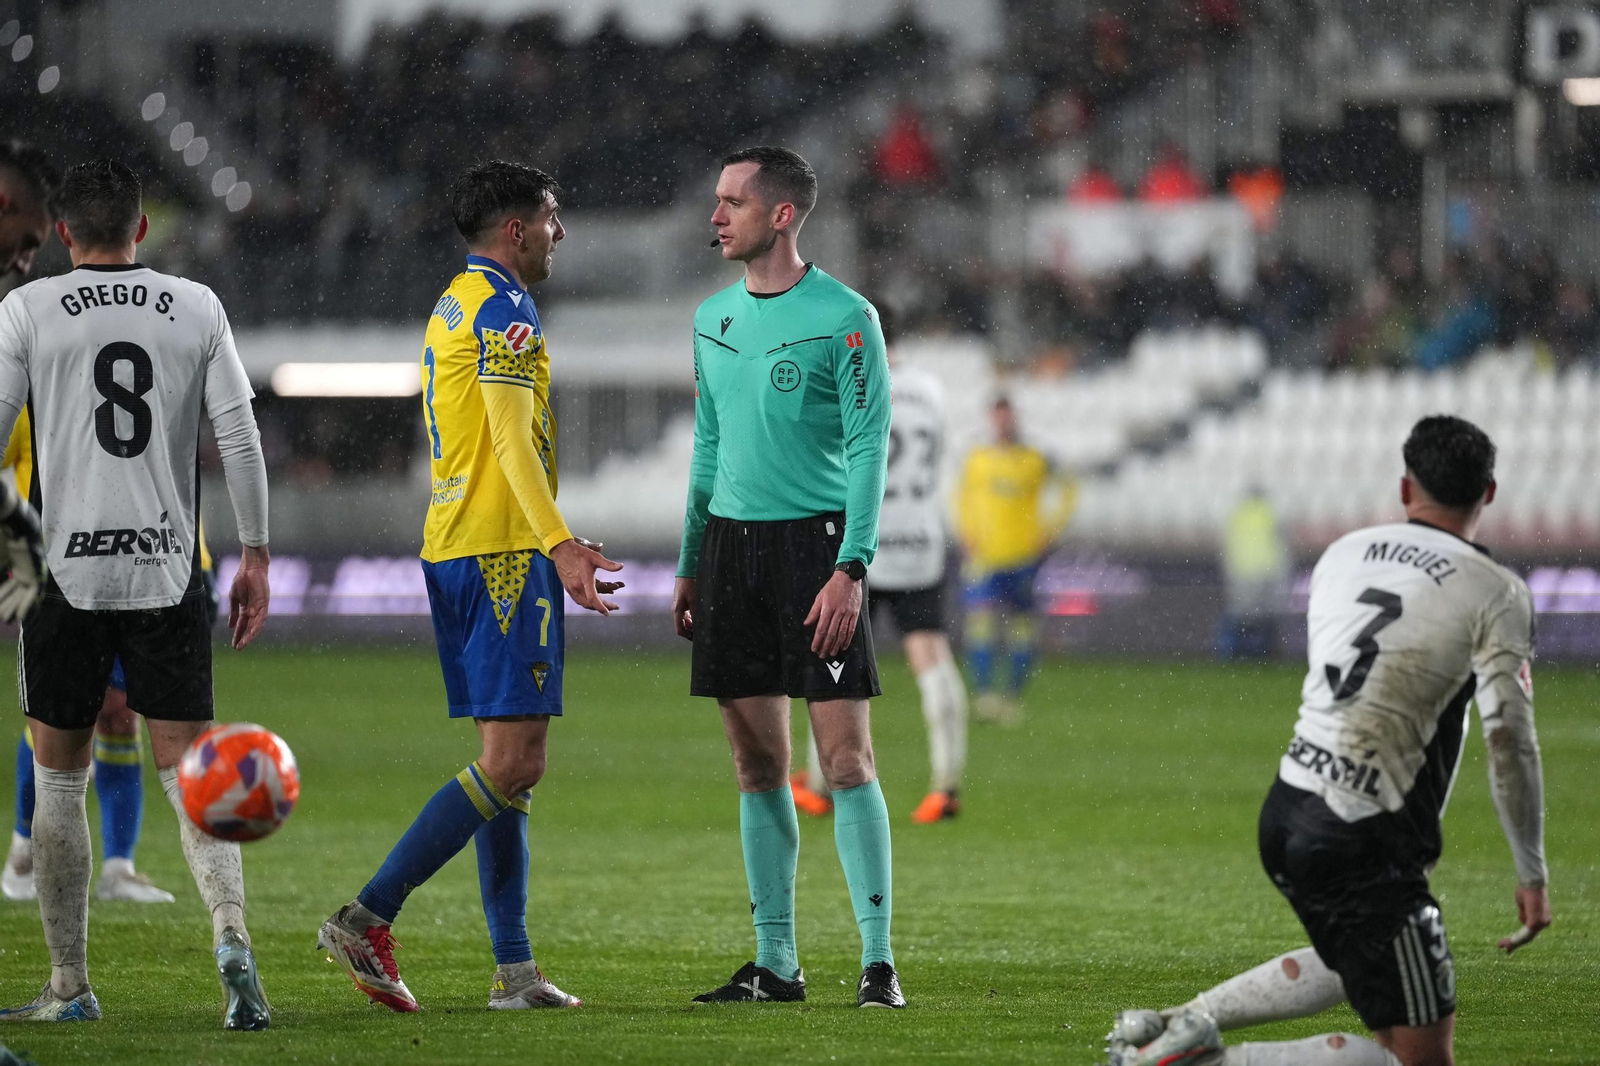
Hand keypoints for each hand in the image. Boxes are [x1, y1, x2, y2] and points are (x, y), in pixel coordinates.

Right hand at [0, 494, 46, 625]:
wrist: (5, 516)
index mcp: (10, 556)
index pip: (7, 580)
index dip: (2, 594)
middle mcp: (22, 562)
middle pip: (16, 588)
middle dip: (8, 603)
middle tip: (2, 617)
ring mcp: (31, 565)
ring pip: (26, 592)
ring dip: (17, 606)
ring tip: (8, 620)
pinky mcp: (38, 567)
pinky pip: (35, 590)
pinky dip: (27, 604)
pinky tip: (19, 616)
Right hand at [228, 544, 270, 648]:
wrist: (250, 568)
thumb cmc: (242, 579)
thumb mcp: (234, 598)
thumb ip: (234, 612)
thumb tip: (230, 626)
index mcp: (245, 609)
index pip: (242, 625)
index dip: (237, 634)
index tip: (233, 645)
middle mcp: (253, 610)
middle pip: (249, 628)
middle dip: (244, 638)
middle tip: (238, 648)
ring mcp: (260, 608)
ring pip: (256, 625)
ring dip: (250, 635)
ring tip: (243, 644)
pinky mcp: (264, 604)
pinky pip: (261, 617)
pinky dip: (257, 625)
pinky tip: (251, 633)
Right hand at [550, 536, 623, 614]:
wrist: (561, 550)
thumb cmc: (579, 552)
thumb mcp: (595, 557)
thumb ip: (608, 564)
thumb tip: (621, 566)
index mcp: (584, 580)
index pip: (593, 598)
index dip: (601, 607)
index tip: (608, 612)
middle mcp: (576, 587)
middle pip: (589, 604)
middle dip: (602, 608)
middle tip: (613, 607)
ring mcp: (571, 588)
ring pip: (583, 603)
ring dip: (594, 606)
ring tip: (605, 606)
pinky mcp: (568, 588)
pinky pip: (578, 600)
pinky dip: (586, 603)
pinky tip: (592, 601)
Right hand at [671, 576, 696, 639]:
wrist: (687, 571)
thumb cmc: (690, 584)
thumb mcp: (695, 600)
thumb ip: (696, 614)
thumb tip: (699, 626)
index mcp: (677, 611)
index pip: (680, 630)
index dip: (688, 635)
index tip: (697, 637)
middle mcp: (676, 609)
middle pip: (682, 626)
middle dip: (691, 629)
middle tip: (702, 629)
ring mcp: (679, 605)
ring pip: (685, 620)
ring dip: (692, 623)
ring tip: (702, 621)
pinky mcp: (683, 601)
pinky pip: (687, 613)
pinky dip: (692, 616)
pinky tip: (700, 614)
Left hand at [803, 570, 862, 658]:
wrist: (848, 578)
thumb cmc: (833, 587)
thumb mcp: (820, 597)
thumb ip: (813, 612)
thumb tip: (806, 623)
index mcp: (827, 609)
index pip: (821, 629)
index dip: (817, 641)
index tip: (814, 648)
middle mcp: (838, 613)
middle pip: (831, 633)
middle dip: (826, 646)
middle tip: (822, 655)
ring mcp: (847, 614)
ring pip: (841, 633)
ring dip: (836, 645)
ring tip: (832, 653)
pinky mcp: (854, 614)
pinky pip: (851, 629)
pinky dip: (847, 639)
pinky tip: (844, 646)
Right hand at [1498, 884, 1551, 953]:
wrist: (1531, 883)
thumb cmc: (1526, 890)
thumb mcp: (1523, 904)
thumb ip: (1524, 913)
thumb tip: (1522, 920)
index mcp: (1542, 919)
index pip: (1529, 932)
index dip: (1518, 938)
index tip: (1507, 943)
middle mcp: (1544, 923)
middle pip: (1527, 937)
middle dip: (1514, 943)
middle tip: (1501, 947)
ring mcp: (1541, 923)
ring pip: (1525, 937)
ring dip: (1513, 942)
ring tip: (1501, 945)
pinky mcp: (1535, 922)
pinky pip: (1524, 934)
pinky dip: (1515, 939)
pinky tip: (1508, 943)